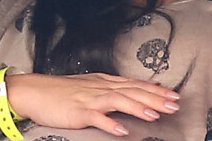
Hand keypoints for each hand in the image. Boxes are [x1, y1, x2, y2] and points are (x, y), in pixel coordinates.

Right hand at [5, 72, 179, 136]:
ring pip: (119, 101)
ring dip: (138, 108)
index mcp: (106, 82)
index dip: (156, 90)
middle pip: (133, 91)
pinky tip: (122, 130)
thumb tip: (134, 90)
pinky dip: (110, 123)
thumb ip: (112, 88)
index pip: (136, 84)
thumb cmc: (63, 90)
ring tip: (155, 115)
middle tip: (175, 104)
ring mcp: (90, 99)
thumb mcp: (92, 84)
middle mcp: (101, 87)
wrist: (37, 90)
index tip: (174, 95)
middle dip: (156, 98)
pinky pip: (96, 118)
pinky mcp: (78, 112)